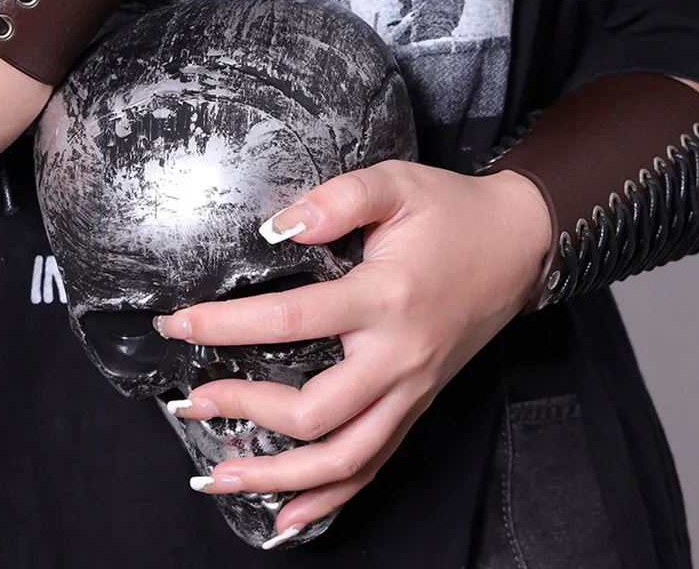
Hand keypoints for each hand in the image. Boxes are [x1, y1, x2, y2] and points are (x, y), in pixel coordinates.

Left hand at [156, 162, 551, 542]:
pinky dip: (328, 499)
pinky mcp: (417, 404)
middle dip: (242, 412)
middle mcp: (398, 357)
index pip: (292, 319)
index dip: (225, 326)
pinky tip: (286, 515)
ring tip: (217, 475)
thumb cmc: (453, 213)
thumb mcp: (397, 183)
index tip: (177, 324)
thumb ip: (338, 198)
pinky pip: (372, 466)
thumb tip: (278, 227)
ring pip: (342, 460)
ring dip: (275, 477)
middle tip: (190, 399)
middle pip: (313, 413)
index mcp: (385, 297)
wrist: (520, 245)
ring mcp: (411, 390)